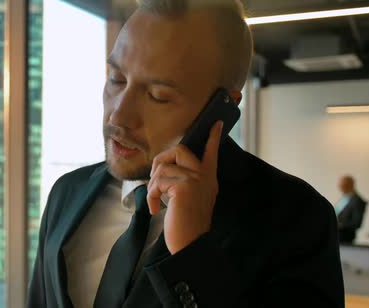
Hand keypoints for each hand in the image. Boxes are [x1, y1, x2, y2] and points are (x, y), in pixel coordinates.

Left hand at [147, 121, 222, 254]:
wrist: (190, 245)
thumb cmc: (185, 226)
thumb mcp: (187, 199)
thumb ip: (182, 183)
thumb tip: (163, 170)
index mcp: (208, 179)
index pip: (211, 153)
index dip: (212, 137)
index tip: (216, 123)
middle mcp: (204, 177)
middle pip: (180, 149)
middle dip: (160, 160)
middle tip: (155, 179)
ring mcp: (195, 180)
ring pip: (163, 167)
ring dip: (153, 185)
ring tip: (157, 202)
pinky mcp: (183, 187)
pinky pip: (158, 181)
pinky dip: (152, 195)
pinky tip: (156, 208)